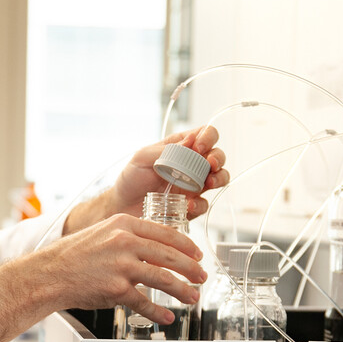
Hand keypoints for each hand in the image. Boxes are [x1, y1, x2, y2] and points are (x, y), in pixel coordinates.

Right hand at [0, 213, 205, 341]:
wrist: (49, 273)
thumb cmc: (73, 256)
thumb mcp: (103, 234)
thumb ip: (129, 238)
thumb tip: (156, 252)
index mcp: (124, 223)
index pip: (166, 232)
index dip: (187, 245)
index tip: (197, 254)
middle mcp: (125, 241)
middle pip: (170, 255)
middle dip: (191, 268)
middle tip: (202, 277)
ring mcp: (121, 265)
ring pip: (163, 278)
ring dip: (182, 290)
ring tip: (193, 297)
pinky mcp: (116, 289)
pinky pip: (144, 302)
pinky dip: (158, 312)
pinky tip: (167, 317)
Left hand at [65, 126, 229, 232]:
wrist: (122, 206)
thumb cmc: (131, 178)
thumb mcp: (142, 157)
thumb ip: (165, 150)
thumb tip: (189, 141)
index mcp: (181, 148)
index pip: (205, 134)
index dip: (208, 138)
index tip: (199, 147)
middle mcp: (192, 165)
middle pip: (218, 156)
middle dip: (218, 158)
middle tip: (210, 164)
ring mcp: (194, 186)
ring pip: (219, 178)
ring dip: (219, 178)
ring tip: (208, 182)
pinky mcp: (191, 206)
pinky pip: (204, 205)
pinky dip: (199, 204)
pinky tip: (187, 204)